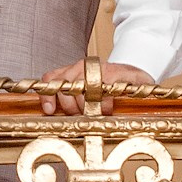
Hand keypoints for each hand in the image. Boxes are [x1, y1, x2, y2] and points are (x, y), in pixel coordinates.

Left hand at [38, 58, 154, 114]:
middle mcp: (82, 67)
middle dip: (72, 108)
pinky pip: (103, 94)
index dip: (48, 96)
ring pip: (83, 92)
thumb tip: (51, 112)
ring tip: (96, 112)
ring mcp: (98, 69)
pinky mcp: (115, 73)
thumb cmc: (105, 86)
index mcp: (71, 71)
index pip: (51, 79)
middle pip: (66, 89)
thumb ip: (68, 98)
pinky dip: (104, 106)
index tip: (50, 110)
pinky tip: (108, 109)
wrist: (133, 75)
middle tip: (82, 114)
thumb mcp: (84, 90)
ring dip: (89, 107)